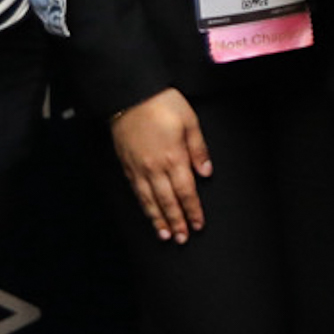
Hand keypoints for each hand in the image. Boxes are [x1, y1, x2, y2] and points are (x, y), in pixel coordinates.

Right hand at [112, 88, 210, 243]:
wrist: (130, 94)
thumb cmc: (162, 104)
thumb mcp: (190, 121)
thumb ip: (199, 149)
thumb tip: (205, 173)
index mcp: (175, 157)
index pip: (186, 191)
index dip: (192, 210)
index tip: (198, 224)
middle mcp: (156, 167)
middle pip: (168, 201)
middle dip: (176, 221)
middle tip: (182, 239)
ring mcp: (139, 167)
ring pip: (150, 200)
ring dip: (158, 219)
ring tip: (165, 235)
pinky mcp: (127, 164)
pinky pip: (136, 191)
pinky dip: (143, 205)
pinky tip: (147, 213)